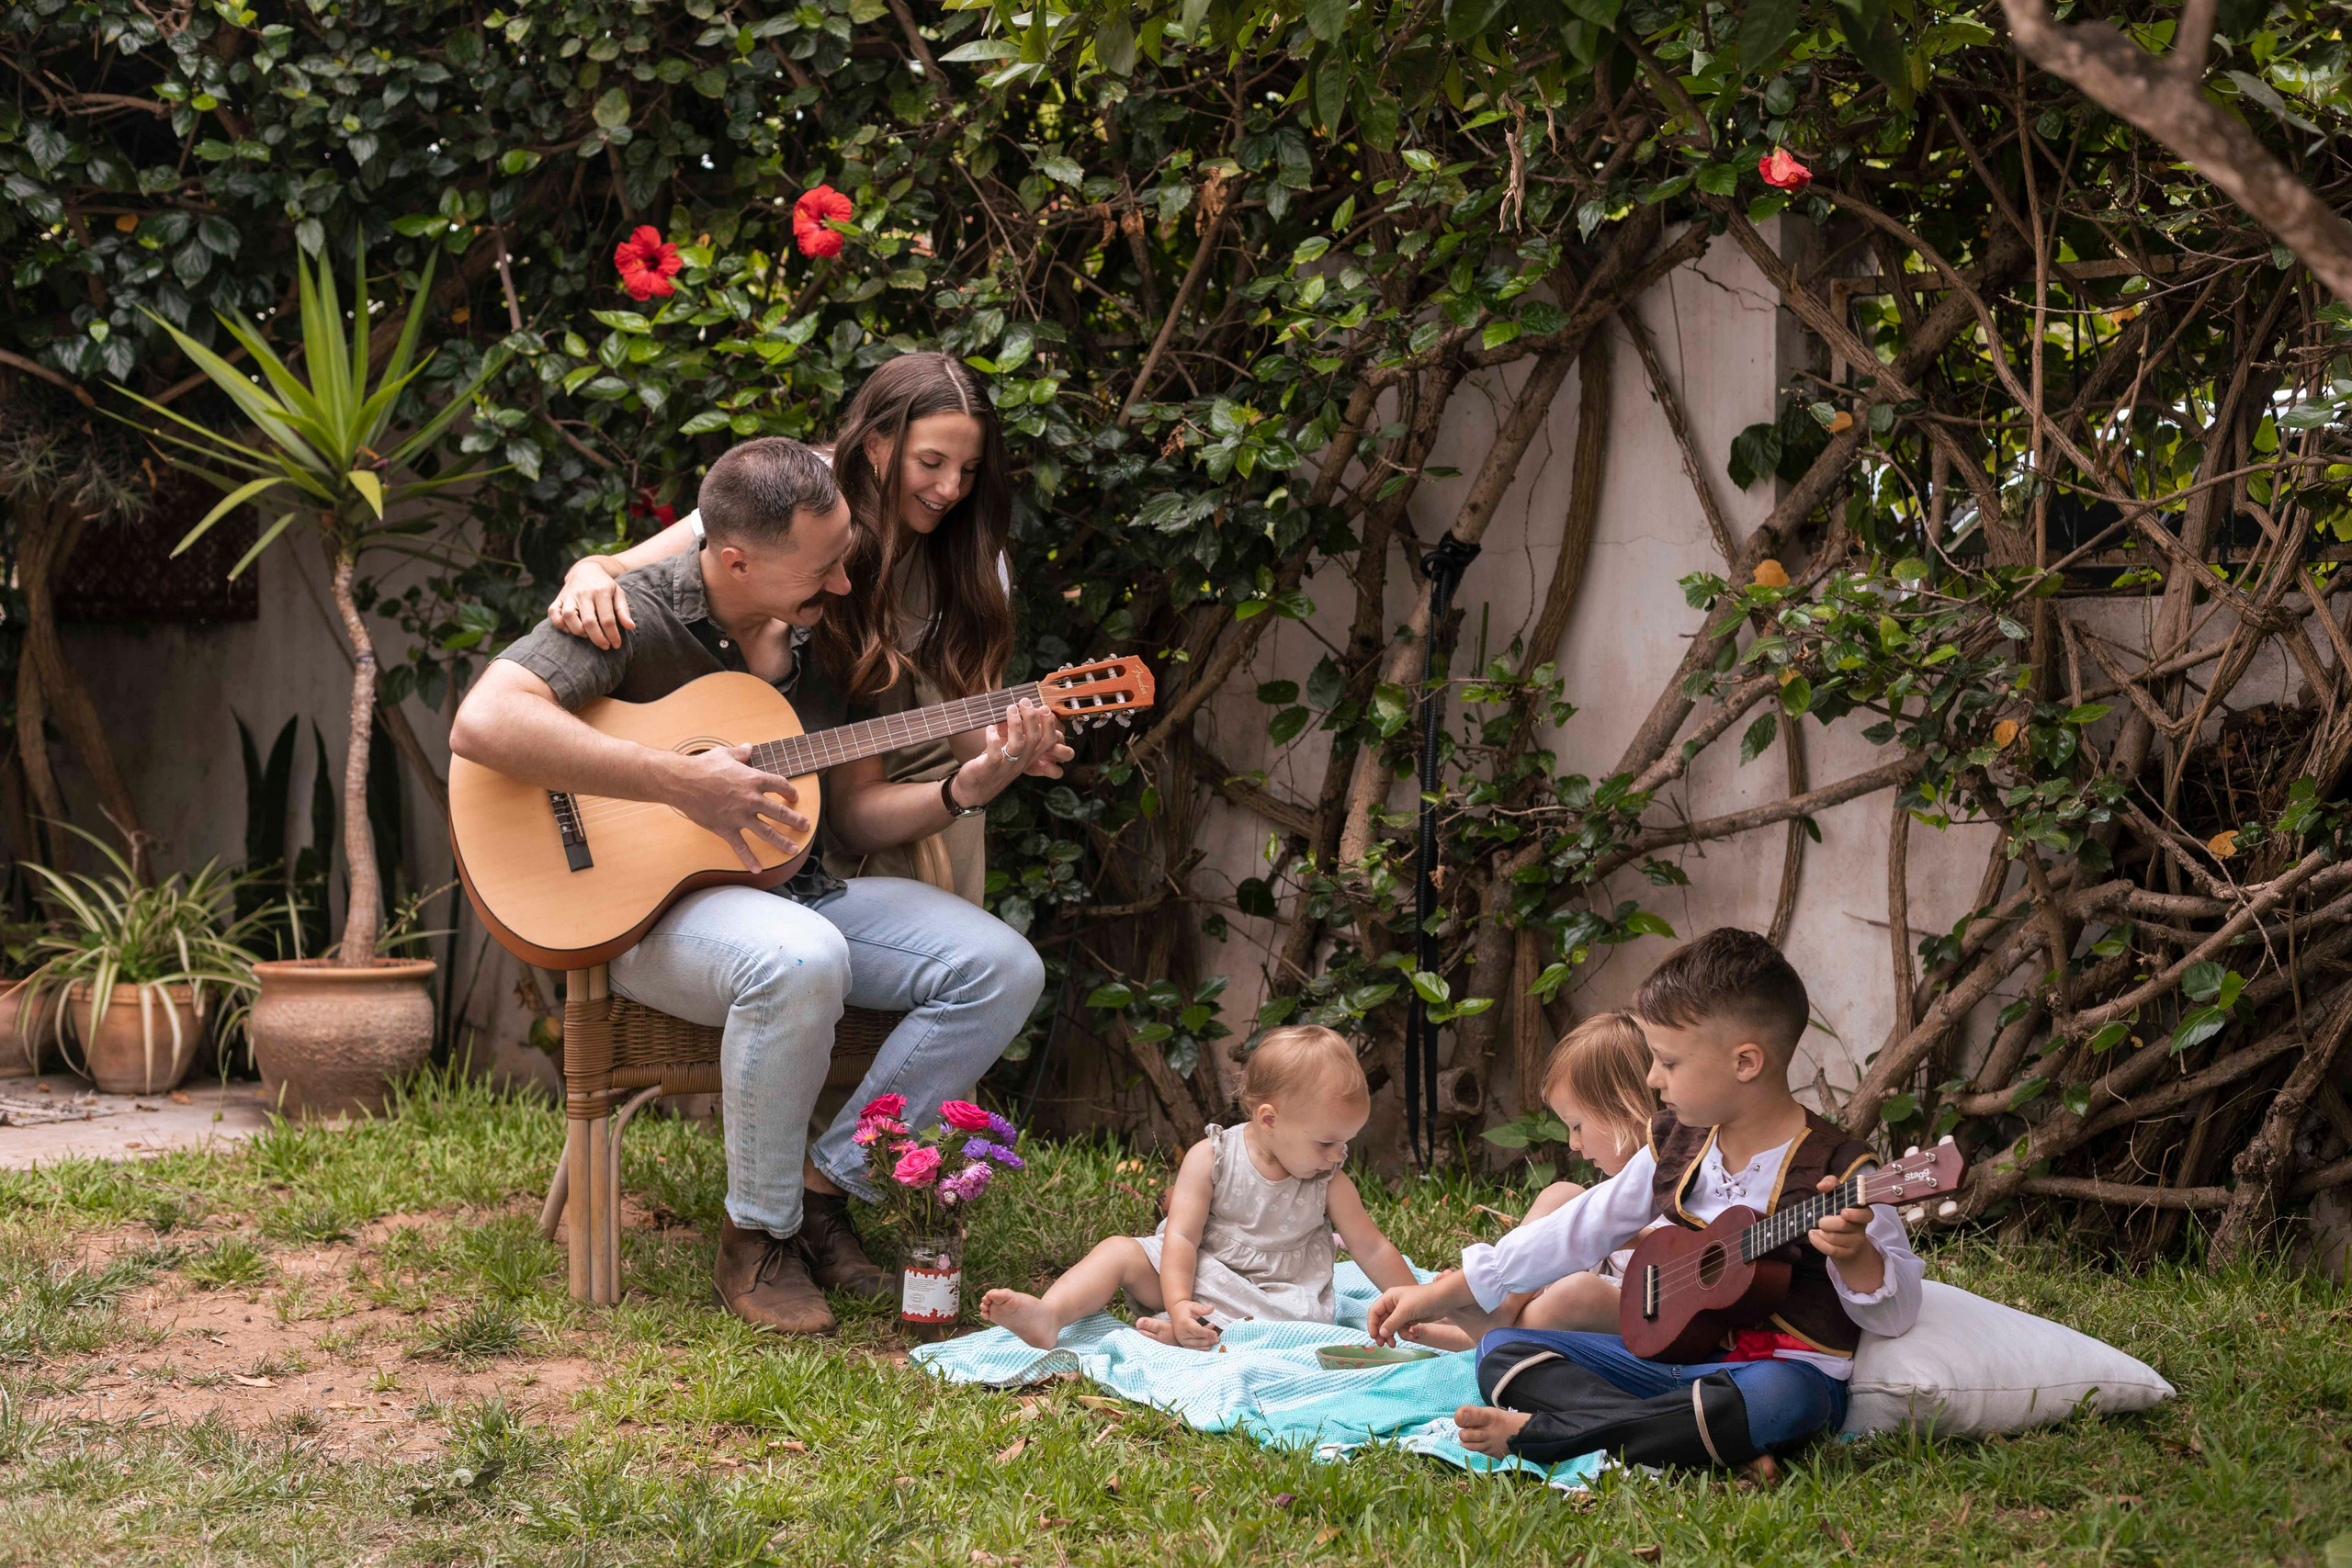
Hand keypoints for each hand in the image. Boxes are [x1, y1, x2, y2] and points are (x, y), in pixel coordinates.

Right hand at [549, 557, 634, 649]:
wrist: (586, 569)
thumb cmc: (605, 585)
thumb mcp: (618, 593)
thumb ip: (623, 610)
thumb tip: (631, 627)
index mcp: (601, 591)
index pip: (607, 619)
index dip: (612, 635)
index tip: (616, 644)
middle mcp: (584, 593)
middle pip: (588, 621)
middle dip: (597, 638)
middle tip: (605, 646)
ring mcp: (569, 595)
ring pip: (568, 616)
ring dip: (578, 631)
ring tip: (588, 637)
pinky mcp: (559, 598)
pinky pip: (553, 612)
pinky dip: (559, 623)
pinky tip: (569, 630)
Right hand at [667, 744, 806, 871]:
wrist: (683, 781)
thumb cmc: (703, 765)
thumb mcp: (725, 753)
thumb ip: (740, 753)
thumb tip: (749, 748)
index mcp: (754, 779)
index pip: (780, 785)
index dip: (790, 790)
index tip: (794, 796)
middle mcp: (752, 799)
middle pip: (780, 812)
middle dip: (796, 820)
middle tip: (806, 825)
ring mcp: (740, 816)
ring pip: (768, 832)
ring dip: (782, 841)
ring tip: (794, 849)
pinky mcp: (726, 829)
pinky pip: (741, 847)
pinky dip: (749, 859)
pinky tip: (758, 869)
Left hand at [949, 700, 1070, 810]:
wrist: (973, 791)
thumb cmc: (991, 766)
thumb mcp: (1007, 750)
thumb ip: (1013, 732)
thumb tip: (1014, 707)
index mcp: (1028, 757)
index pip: (1047, 741)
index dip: (1048, 724)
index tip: (1042, 707)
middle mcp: (1021, 762)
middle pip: (1035, 739)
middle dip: (1031, 718)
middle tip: (1024, 702)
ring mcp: (1006, 766)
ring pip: (1018, 745)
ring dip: (1015, 724)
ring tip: (1010, 708)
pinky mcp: (989, 769)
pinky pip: (994, 754)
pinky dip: (993, 739)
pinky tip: (989, 728)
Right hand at [1166, 1299, 1221, 1348]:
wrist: (1176, 1312)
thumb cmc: (1186, 1309)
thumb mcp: (1194, 1306)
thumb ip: (1202, 1308)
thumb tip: (1212, 1308)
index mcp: (1185, 1323)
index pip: (1197, 1330)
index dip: (1207, 1333)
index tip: (1215, 1333)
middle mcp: (1182, 1333)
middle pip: (1197, 1339)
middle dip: (1209, 1340)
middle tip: (1218, 1338)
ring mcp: (1182, 1339)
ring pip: (1196, 1345)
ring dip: (1206, 1344)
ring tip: (1215, 1341)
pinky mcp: (1182, 1342)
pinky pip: (1193, 1348)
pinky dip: (1201, 1348)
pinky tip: (1208, 1346)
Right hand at [1366, 1282, 1436, 1345]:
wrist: (1444, 1300)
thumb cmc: (1424, 1299)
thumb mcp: (1405, 1311)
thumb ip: (1392, 1323)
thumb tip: (1380, 1334)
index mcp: (1389, 1298)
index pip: (1374, 1312)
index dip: (1372, 1324)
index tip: (1374, 1337)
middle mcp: (1393, 1304)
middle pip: (1382, 1321)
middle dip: (1382, 1333)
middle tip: (1383, 1344)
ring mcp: (1402, 1312)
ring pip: (1391, 1327)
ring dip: (1392, 1336)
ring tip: (1394, 1345)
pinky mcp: (1410, 1319)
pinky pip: (1402, 1329)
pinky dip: (1405, 1334)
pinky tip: (1412, 1336)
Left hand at [1807, 1175, 1883, 1291]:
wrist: (1842, 1238)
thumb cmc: (1837, 1212)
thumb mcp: (1836, 1195)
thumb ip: (1830, 1183)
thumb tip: (1821, 1185)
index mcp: (1862, 1212)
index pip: (1866, 1215)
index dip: (1855, 1214)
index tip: (1843, 1212)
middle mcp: (1861, 1228)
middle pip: (1844, 1226)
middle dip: (1827, 1223)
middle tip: (1820, 1221)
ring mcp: (1856, 1242)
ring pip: (1835, 1238)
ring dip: (1820, 1233)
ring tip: (1816, 1228)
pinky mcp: (1847, 1254)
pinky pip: (1832, 1250)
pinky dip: (1818, 1242)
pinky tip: (1812, 1235)